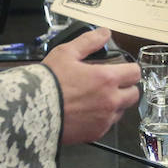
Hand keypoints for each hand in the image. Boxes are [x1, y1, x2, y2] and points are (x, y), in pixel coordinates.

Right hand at [41, 28, 140, 142]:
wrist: (32, 110)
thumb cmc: (49, 82)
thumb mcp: (66, 53)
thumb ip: (89, 42)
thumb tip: (104, 33)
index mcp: (106, 79)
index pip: (135, 73)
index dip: (129, 69)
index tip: (122, 69)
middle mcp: (110, 100)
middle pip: (133, 94)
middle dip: (126, 88)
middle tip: (111, 84)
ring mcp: (104, 119)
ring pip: (122, 111)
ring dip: (115, 104)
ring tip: (96, 98)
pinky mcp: (96, 133)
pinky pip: (108, 125)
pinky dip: (102, 118)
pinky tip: (87, 112)